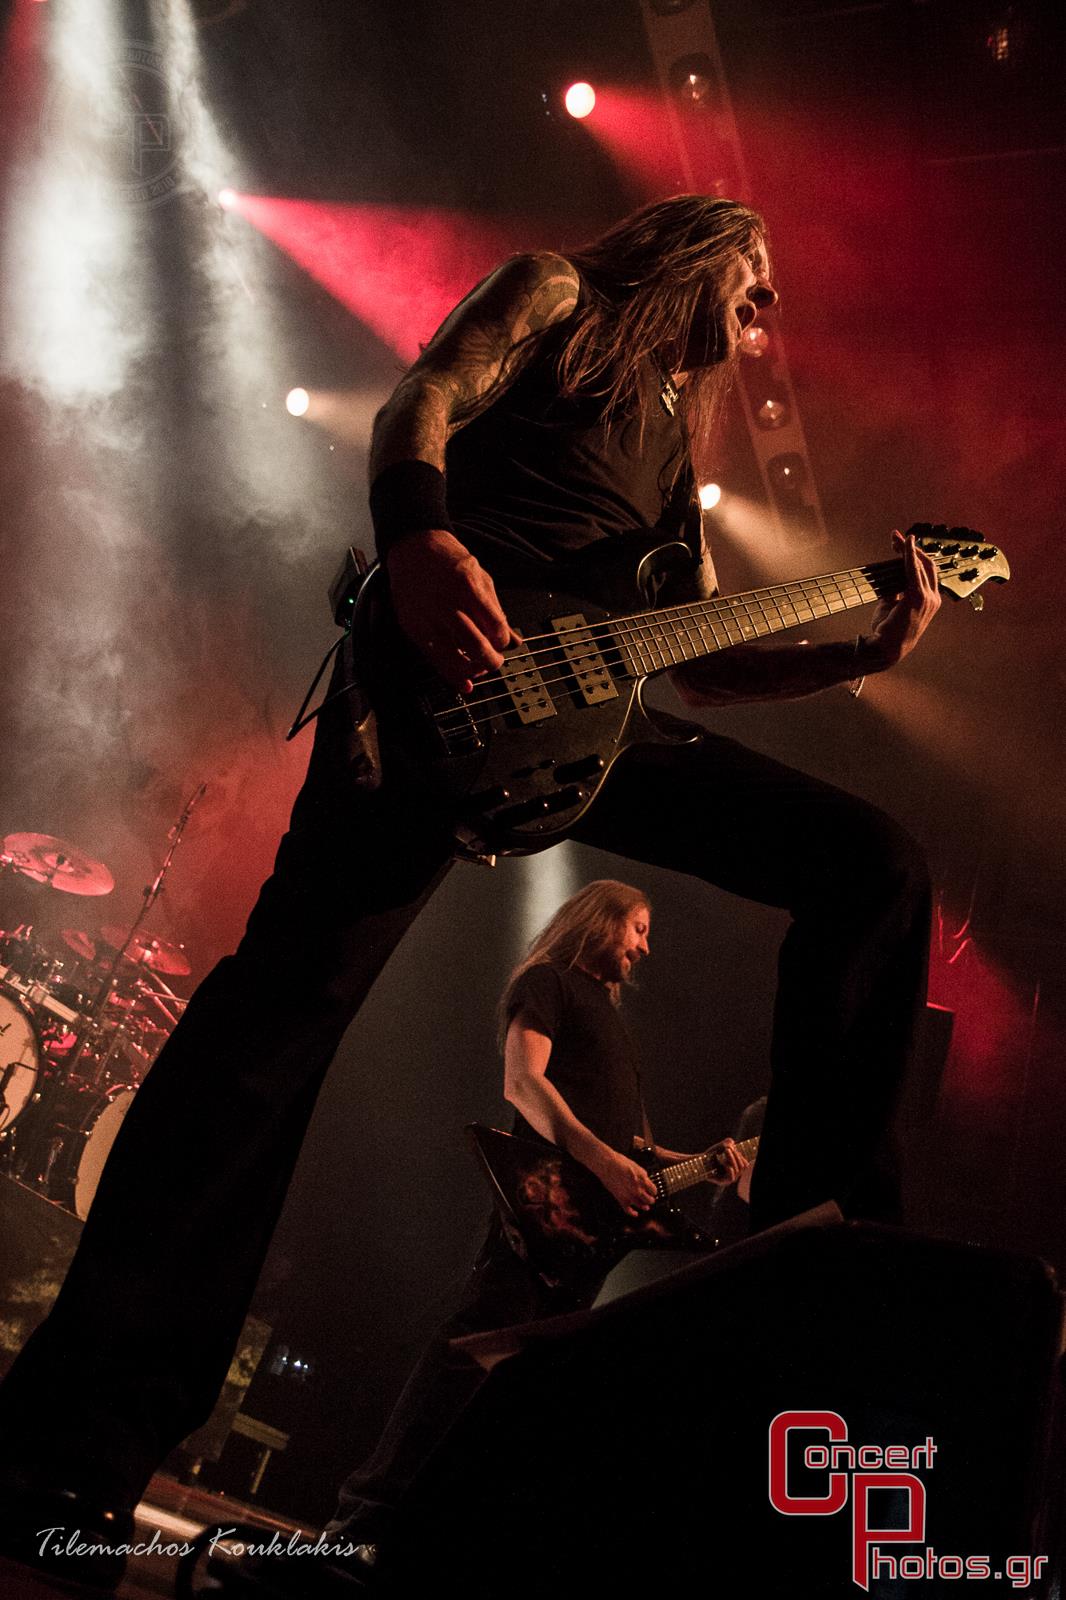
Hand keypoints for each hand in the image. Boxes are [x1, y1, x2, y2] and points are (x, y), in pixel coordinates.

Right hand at [386, 528, 520, 691]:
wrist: (413, 547)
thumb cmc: (448, 560)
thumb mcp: (481, 577)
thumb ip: (497, 610)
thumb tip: (515, 640)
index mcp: (468, 587)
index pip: (495, 627)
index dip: (503, 641)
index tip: (503, 642)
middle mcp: (447, 604)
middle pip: (476, 646)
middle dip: (491, 661)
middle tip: (495, 662)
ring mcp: (428, 617)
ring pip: (454, 658)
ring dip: (473, 671)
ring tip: (480, 669)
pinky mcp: (413, 627)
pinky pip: (434, 658)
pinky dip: (451, 675)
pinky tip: (463, 683)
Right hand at [593, 1149, 658, 1216]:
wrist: (607, 1164)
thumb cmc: (620, 1162)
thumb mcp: (636, 1166)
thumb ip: (643, 1174)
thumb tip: (646, 1180)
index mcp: (643, 1180)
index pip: (654, 1191)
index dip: (653, 1192)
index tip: (653, 1192)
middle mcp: (638, 1189)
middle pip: (649, 1200)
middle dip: (651, 1200)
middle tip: (650, 1200)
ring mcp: (630, 1195)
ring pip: (641, 1206)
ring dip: (644, 1207)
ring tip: (646, 1207)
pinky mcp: (621, 1199)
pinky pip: (629, 1210)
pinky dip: (633, 1213)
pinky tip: (635, 1213)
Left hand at [706, 1138, 748, 1187]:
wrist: (698, 1163)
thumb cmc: (709, 1155)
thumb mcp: (719, 1147)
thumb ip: (726, 1143)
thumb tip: (732, 1142)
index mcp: (735, 1168)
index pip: (745, 1165)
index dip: (741, 1157)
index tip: (734, 1149)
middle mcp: (733, 1175)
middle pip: (742, 1167)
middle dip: (736, 1156)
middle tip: (727, 1149)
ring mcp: (728, 1179)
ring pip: (737, 1171)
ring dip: (732, 1159)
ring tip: (726, 1151)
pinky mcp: (722, 1182)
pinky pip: (731, 1178)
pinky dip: (730, 1169)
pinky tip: (725, 1163)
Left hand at [861, 529, 940, 671]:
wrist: (886, 648)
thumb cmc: (887, 630)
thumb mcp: (892, 607)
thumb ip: (895, 592)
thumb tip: (889, 580)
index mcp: (930, 601)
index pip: (926, 573)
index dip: (916, 557)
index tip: (902, 545)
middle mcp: (933, 598)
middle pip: (926, 565)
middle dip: (912, 549)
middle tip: (896, 537)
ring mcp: (928, 598)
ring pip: (921, 565)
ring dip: (908, 549)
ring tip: (895, 538)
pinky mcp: (918, 597)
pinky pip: (914, 570)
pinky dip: (909, 554)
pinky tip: (904, 544)